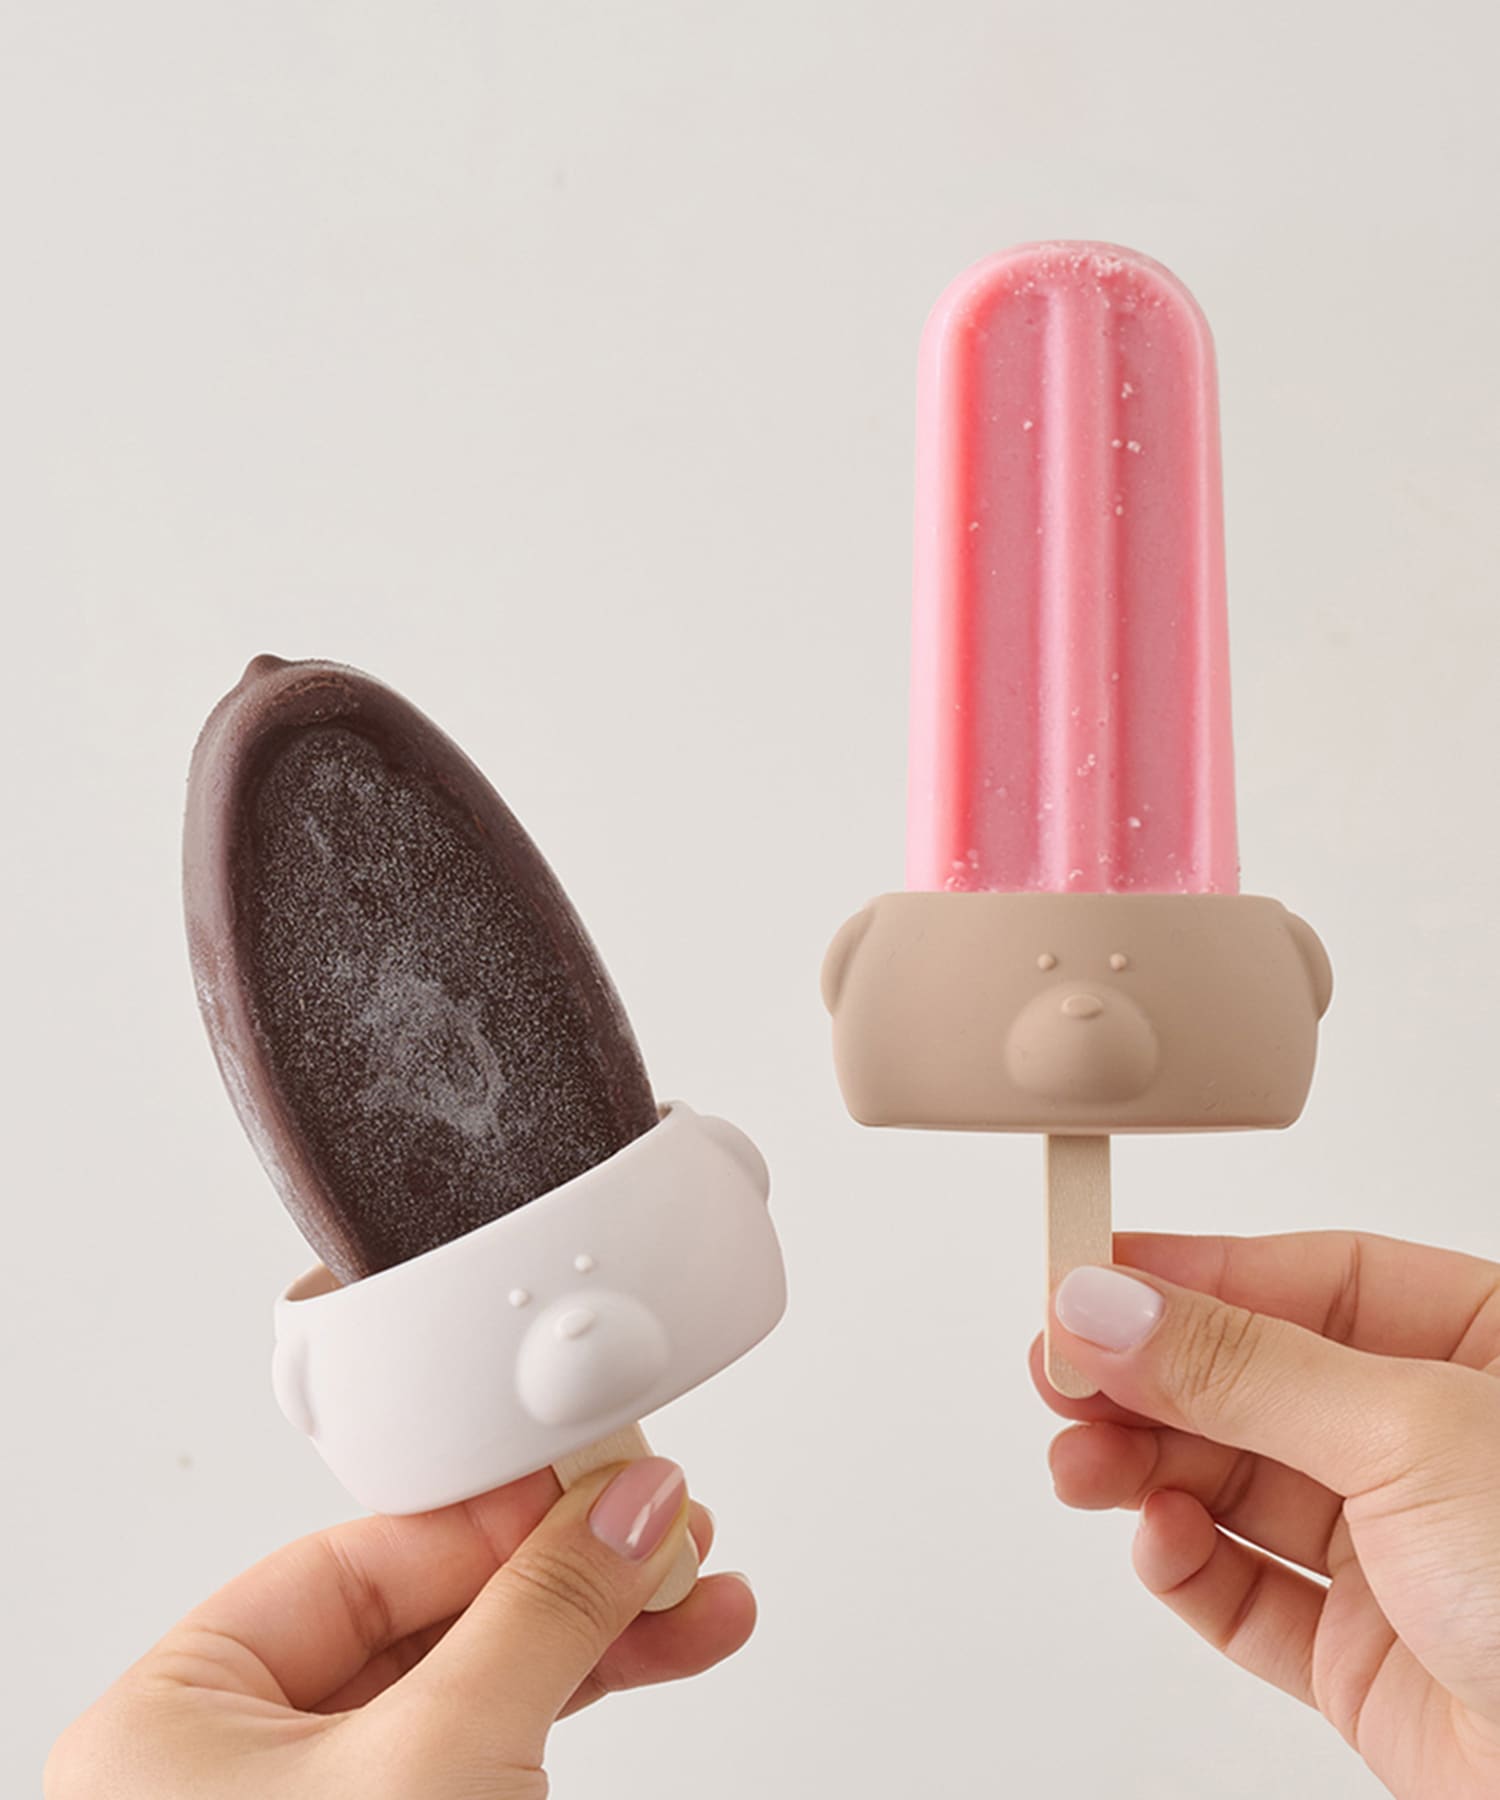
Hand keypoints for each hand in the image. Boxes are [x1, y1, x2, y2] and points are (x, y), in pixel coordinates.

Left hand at [46, 1459, 752, 1798]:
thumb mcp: (443, 1757)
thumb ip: (542, 1612)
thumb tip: (624, 1506)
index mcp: (174, 1719)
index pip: (361, 1555)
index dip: (499, 1510)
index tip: (605, 1478)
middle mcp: (232, 1769)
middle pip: (430, 1614)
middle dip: (568, 1576)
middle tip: (665, 1536)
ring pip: (474, 1683)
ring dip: (596, 1638)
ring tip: (696, 1600)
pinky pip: (490, 1747)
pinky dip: (575, 1703)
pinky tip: (649, 1660)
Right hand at [1035, 1232, 1499, 1799]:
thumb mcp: (1408, 1433)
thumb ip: (1241, 1368)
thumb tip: (1109, 1303)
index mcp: (1484, 1351)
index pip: (1308, 1280)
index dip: (1192, 1275)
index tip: (1087, 1275)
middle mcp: (1433, 1445)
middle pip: (1253, 1381)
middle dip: (1150, 1378)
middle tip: (1062, 1369)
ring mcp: (1396, 1552)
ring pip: (1231, 1484)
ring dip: (1143, 1467)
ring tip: (1083, 1459)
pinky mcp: (1362, 1657)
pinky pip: (1242, 1592)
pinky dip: (1182, 1564)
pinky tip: (1157, 1537)